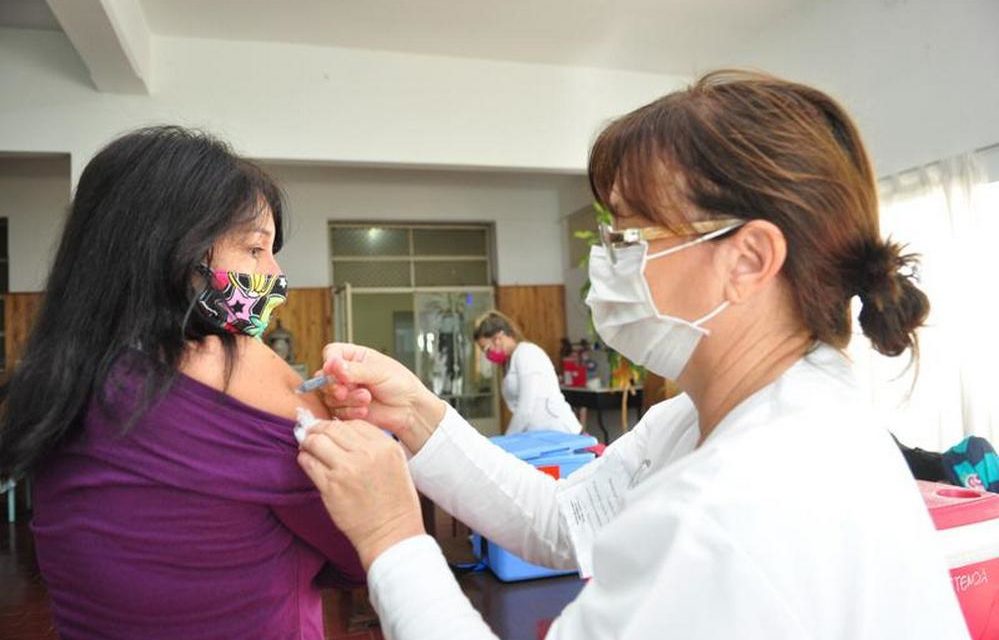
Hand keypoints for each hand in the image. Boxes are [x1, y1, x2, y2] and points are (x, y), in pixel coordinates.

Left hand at [297, 419, 424, 570]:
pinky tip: (307, 461)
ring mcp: (346, 469)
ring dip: (309, 442)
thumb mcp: (396, 463)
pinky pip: (309, 463)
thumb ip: (374, 446)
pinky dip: (305, 458)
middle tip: (312, 433)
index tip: (331, 429)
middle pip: (333, 428)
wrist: (391, 532)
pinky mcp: (330, 486)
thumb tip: (344, 433)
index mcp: (385, 446)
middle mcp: (366, 454)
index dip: (339, 425)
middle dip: (319, 429)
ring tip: (307, 446)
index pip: (354, 423)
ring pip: (316, 441)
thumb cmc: (395, 501)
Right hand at [318, 343, 446, 451]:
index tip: (336, 370)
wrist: (410, 409)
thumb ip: (354, 370)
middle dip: (335, 385)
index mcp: (355, 357)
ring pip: (329, 396)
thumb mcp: (379, 371)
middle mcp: (347, 374)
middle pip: (324, 377)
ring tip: (367, 398)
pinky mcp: (346, 409)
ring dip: (347, 399)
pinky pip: (336, 412)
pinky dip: (350, 411)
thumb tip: (333, 365)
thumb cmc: (401, 384)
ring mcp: (345, 392)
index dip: (330, 362)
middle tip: (346, 389)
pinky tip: (365, 410)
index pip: (331, 353)